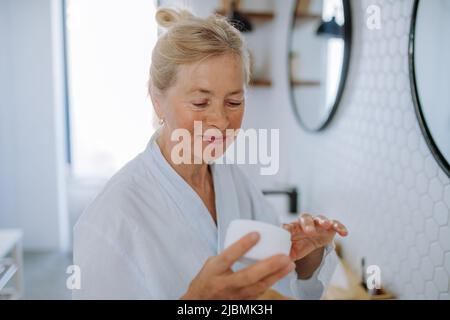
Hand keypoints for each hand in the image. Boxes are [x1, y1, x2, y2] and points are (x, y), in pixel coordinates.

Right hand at [181, 232, 295, 299]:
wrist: (200, 302)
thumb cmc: (207, 279)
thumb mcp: (212, 263)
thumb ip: (229, 253)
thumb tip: (250, 238)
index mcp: (214, 270)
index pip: (228, 257)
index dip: (242, 245)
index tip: (256, 234)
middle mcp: (225, 284)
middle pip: (248, 276)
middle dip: (268, 266)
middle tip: (284, 256)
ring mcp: (234, 295)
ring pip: (258, 287)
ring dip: (276, 276)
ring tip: (289, 265)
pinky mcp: (242, 301)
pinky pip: (259, 292)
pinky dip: (272, 282)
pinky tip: (281, 274)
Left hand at [282, 214, 347, 261]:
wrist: (309, 243)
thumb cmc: (297, 245)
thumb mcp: (291, 252)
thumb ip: (285, 255)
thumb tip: (281, 263)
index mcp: (293, 229)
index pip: (288, 226)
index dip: (287, 228)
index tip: (286, 230)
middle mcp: (305, 223)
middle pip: (304, 218)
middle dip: (307, 223)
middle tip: (310, 231)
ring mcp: (317, 224)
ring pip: (320, 218)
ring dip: (323, 220)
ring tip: (326, 224)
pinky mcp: (329, 227)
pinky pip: (334, 224)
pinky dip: (339, 226)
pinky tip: (344, 232)